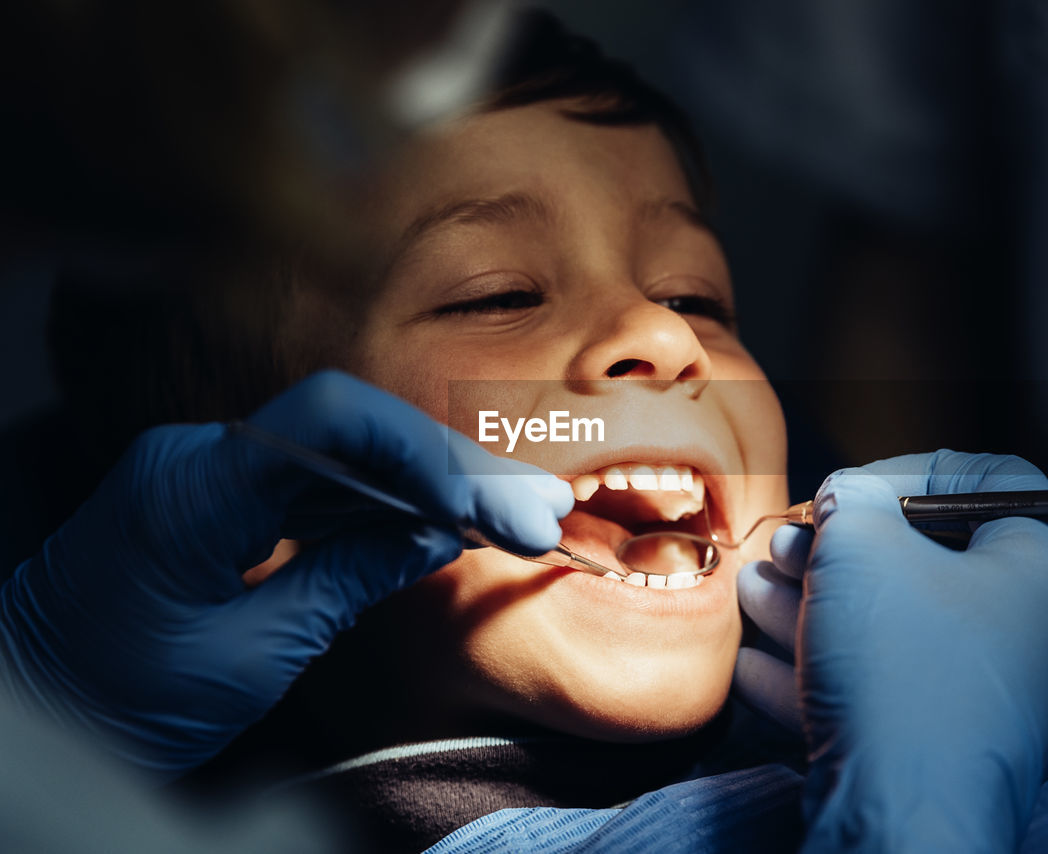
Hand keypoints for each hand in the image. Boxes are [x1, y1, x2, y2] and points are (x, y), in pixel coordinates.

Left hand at [0, 371, 571, 778]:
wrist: (37, 711)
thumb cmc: (120, 700)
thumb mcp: (247, 658)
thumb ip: (345, 582)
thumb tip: (432, 537)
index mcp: (192, 487)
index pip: (328, 420)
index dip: (418, 449)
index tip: (480, 504)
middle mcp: (203, 458)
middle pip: (352, 434)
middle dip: (449, 471)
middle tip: (535, 513)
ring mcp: (213, 474)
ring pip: (345, 458)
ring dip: (431, 488)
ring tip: (520, 519)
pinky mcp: (224, 499)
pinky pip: (318, 486)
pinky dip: (386, 507)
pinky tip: (450, 525)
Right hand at [735, 451, 1047, 852]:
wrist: (903, 816)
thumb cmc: (899, 668)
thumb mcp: (861, 547)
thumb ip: (852, 501)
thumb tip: (847, 501)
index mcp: (1042, 575)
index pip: (996, 483)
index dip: (914, 470)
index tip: (854, 489)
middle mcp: (1033, 642)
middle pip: (930, 566)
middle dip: (842, 550)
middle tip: (787, 545)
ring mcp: (990, 708)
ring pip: (894, 635)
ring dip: (816, 607)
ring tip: (754, 592)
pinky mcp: (945, 759)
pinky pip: (882, 698)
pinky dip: (820, 674)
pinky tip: (757, 665)